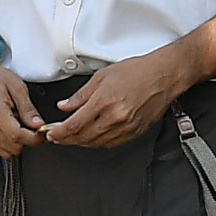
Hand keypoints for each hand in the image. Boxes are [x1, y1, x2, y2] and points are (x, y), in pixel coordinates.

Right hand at [0, 52, 49, 158]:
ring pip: (8, 152)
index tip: (42, 132)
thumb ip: (28, 109)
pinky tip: (8, 127)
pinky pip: (0, 150)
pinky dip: (8, 143)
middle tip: (29, 125)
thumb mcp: (17, 87)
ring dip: (18, 142)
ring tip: (17, 123)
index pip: (17, 136)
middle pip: (14, 147)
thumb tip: (39, 126)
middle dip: (27, 139)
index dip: (34, 138)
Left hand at [41, 43, 198, 152]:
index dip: (59, 132)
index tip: (52, 134)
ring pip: (96, 143)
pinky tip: (92, 137)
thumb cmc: (137, 72)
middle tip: (58, 137)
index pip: (74, 124)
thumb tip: (64, 106)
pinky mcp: (135, 132)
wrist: (163, 76)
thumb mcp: (102, 76)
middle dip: (67, 140)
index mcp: (104, 101)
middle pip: (83, 137)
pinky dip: (98, 143)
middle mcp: (115, 117)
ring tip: (72, 138)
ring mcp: (126, 127)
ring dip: (81, 143)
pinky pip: (111, 143)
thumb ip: (80, 95)